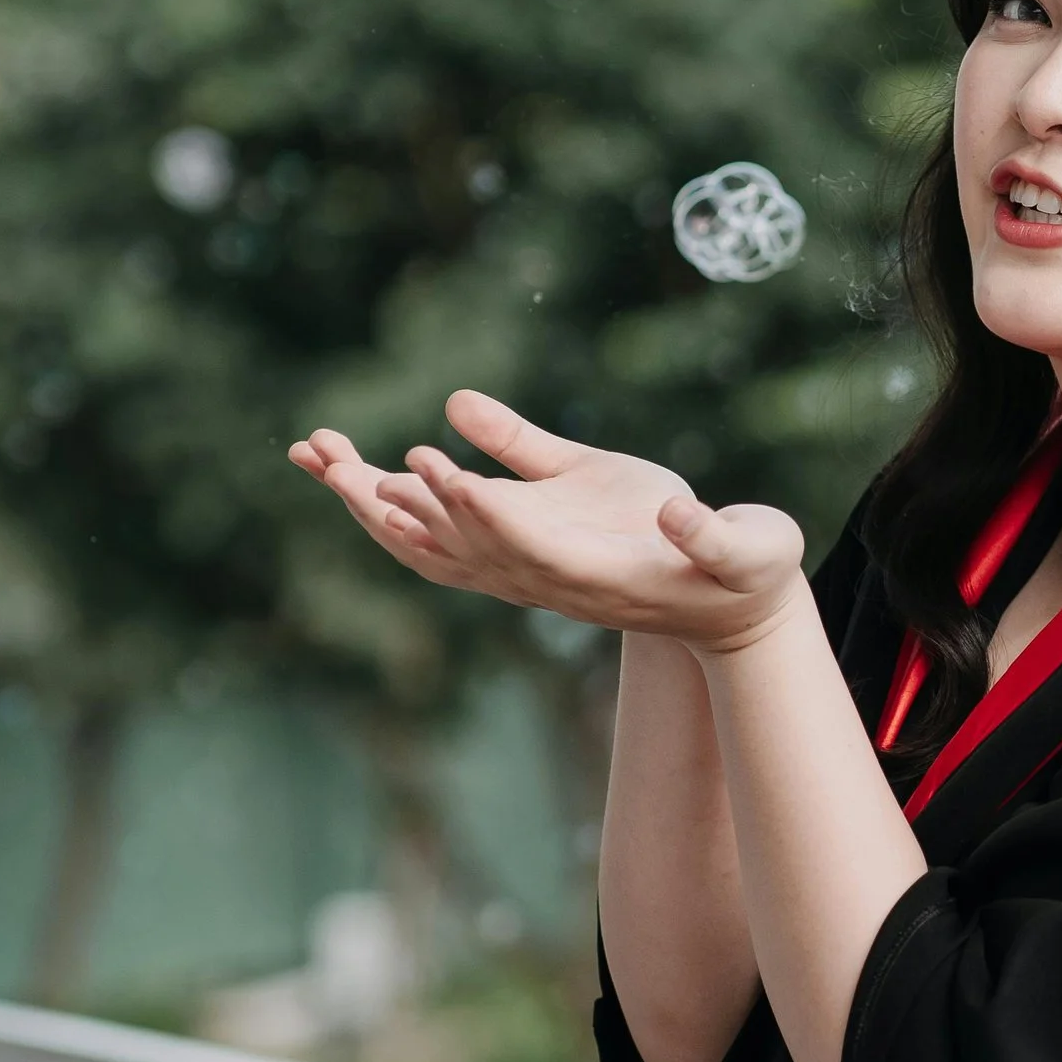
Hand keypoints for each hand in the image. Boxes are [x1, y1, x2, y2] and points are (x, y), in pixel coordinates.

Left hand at [288, 389, 808, 653]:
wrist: (730, 608)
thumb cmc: (746, 569)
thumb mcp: (743, 543)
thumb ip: (708, 531)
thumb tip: (676, 513)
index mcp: (598, 572)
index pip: (523, 542)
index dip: (478, 506)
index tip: (432, 466)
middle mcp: (546, 581)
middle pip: (450, 544)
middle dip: (389, 498)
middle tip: (326, 453)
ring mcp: (526, 577)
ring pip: (430, 546)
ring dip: (371, 501)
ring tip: (315, 453)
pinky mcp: (519, 562)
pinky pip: (439, 542)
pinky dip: (393, 509)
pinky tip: (357, 480)